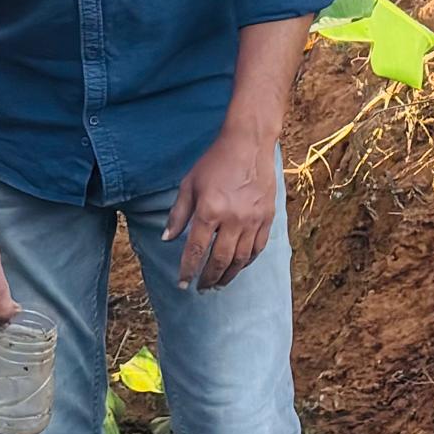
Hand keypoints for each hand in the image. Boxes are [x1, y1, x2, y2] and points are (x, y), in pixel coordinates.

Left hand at [160, 122, 283, 291]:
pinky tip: (238, 267)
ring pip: (240, 259)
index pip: (196, 249)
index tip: (183, 283)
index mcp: (210, 210)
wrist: (248, 145)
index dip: (188, 270)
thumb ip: (178, 214)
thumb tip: (166, 239)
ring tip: (218, 284)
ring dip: (228, 275)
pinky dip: (247, 262)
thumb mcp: (189, 184)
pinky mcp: (267, 218)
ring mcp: (253, 220)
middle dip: (208, 278)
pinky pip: (257, 248)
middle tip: (201, 288)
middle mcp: (233, 219)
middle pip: (220, 260)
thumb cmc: (215, 162)